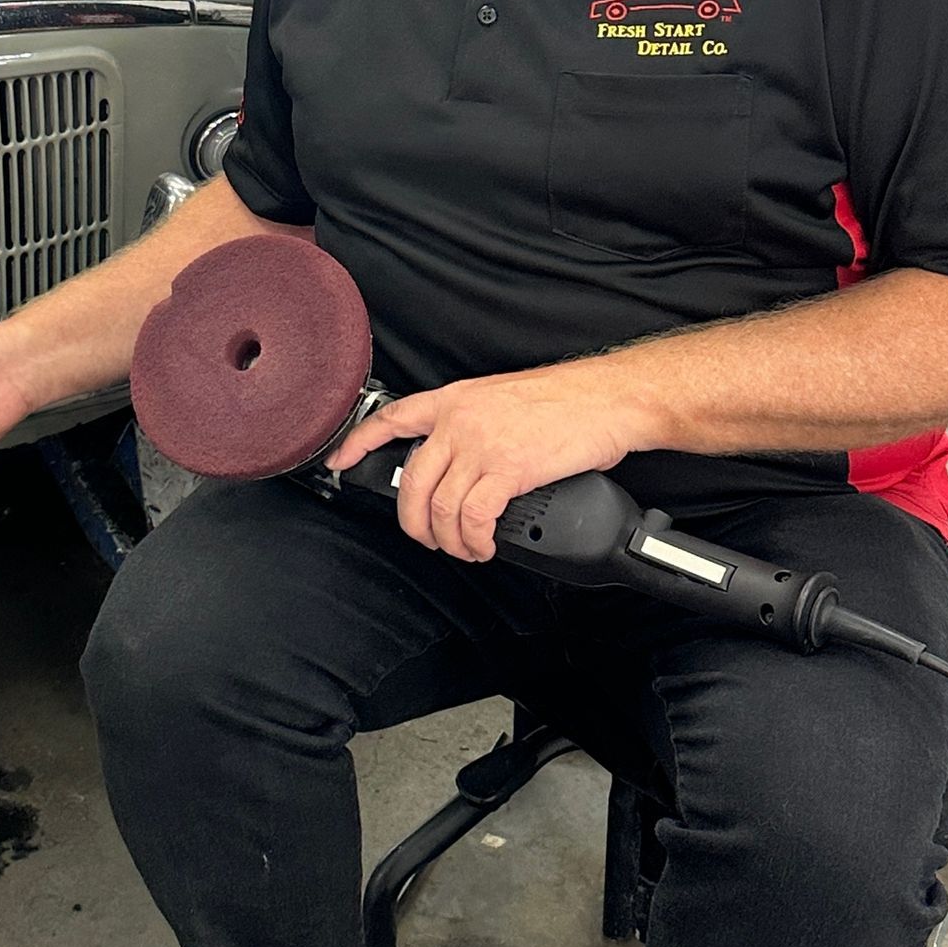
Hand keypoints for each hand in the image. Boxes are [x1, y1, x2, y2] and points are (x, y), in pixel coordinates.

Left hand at [324, 362, 652, 562]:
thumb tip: (460, 462)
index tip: (339, 460)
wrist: (608, 399)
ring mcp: (481, 444)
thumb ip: (473, 424)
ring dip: (448, 539)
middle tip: (427, 539)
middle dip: (412, 522)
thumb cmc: (567, 400)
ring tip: (466, 548)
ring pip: (438, 506)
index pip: (393, 418)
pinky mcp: (507, 469)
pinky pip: (472, 517)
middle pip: (410, 481)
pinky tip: (484, 546)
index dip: (359, 441)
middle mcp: (459, 420)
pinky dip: (474, 540)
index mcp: (456, 399)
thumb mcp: (503, 398)